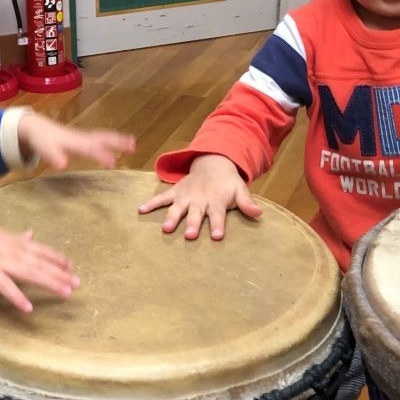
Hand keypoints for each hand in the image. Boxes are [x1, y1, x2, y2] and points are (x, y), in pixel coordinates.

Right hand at [0, 212, 77, 312]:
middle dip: (60, 274)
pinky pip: (4, 287)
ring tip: (65, 293)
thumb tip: (31, 234)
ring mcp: (1, 262)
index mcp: (15, 243)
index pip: (42, 250)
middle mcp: (13, 252)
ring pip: (29, 274)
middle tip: (78, 284)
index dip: (58, 259)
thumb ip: (17, 238)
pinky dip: (17, 297)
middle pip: (40, 264)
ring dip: (49, 283)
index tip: (73, 268)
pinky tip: (28, 308)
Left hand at [17, 112, 134, 169]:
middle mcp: (82, 138)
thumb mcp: (46, 149)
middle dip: (117, 141)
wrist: (38, 128)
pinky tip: (118, 144)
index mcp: (75, 142)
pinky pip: (101, 138)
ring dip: (118, 139)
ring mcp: (84, 137)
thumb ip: (54, 157)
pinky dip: (112, 139)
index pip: (91, 149)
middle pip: (102, 138)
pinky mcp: (84, 138)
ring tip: (133, 143)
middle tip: (133, 145)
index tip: (114, 163)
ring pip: (103, 136)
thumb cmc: (43, 140)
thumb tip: (62, 165)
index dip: (102, 155)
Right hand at [137, 154, 261, 239]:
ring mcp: (185, 196)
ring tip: (166, 228)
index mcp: (216, 200)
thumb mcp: (239, 190)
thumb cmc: (227, 183)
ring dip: (172, 217)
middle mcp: (200, 199)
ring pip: (178, 208)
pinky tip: (140, 210)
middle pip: (196, 214)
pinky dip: (151, 203)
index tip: (217, 237)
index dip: (218, 225)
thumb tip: (259, 213)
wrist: (213, 163)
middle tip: (190, 236)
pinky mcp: (175, 192)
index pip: (218, 215)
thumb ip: (246, 203)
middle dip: (193, 224)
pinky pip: (161, 197)